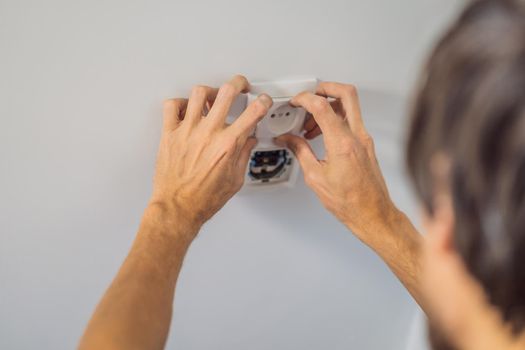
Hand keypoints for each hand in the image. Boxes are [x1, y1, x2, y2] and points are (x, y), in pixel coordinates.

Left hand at [150, 75, 271, 238]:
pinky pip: (172, 105)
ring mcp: (187, 131)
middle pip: (227, 92)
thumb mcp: (235, 180)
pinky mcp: (169, 134)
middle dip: (238, 84)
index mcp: (228, 145)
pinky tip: (187, 110)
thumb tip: (249, 141)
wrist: (178, 208)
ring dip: (210, 92)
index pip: (253, 113)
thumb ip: (244, 155)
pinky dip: (181, 103)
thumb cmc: (203, 199)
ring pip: (199, 93)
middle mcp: (208, 134)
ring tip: (213, 98)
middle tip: (240, 86)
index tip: (263, 101)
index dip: (262, 102)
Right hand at [275, 82, 397, 246]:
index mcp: (343, 144)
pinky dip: (335, 119)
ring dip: (328, 107)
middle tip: (309, 96)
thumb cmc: (350, 202)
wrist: (372, 214)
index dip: (305, 99)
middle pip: (346, 93)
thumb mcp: (315, 177)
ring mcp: (365, 139)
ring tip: (310, 124)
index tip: (295, 102)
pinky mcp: (366, 144)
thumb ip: (300, 152)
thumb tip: (288, 139)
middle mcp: (358, 137)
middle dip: (325, 88)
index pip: (323, 106)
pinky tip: (322, 134)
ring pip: (349, 106)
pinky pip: (351, 121)